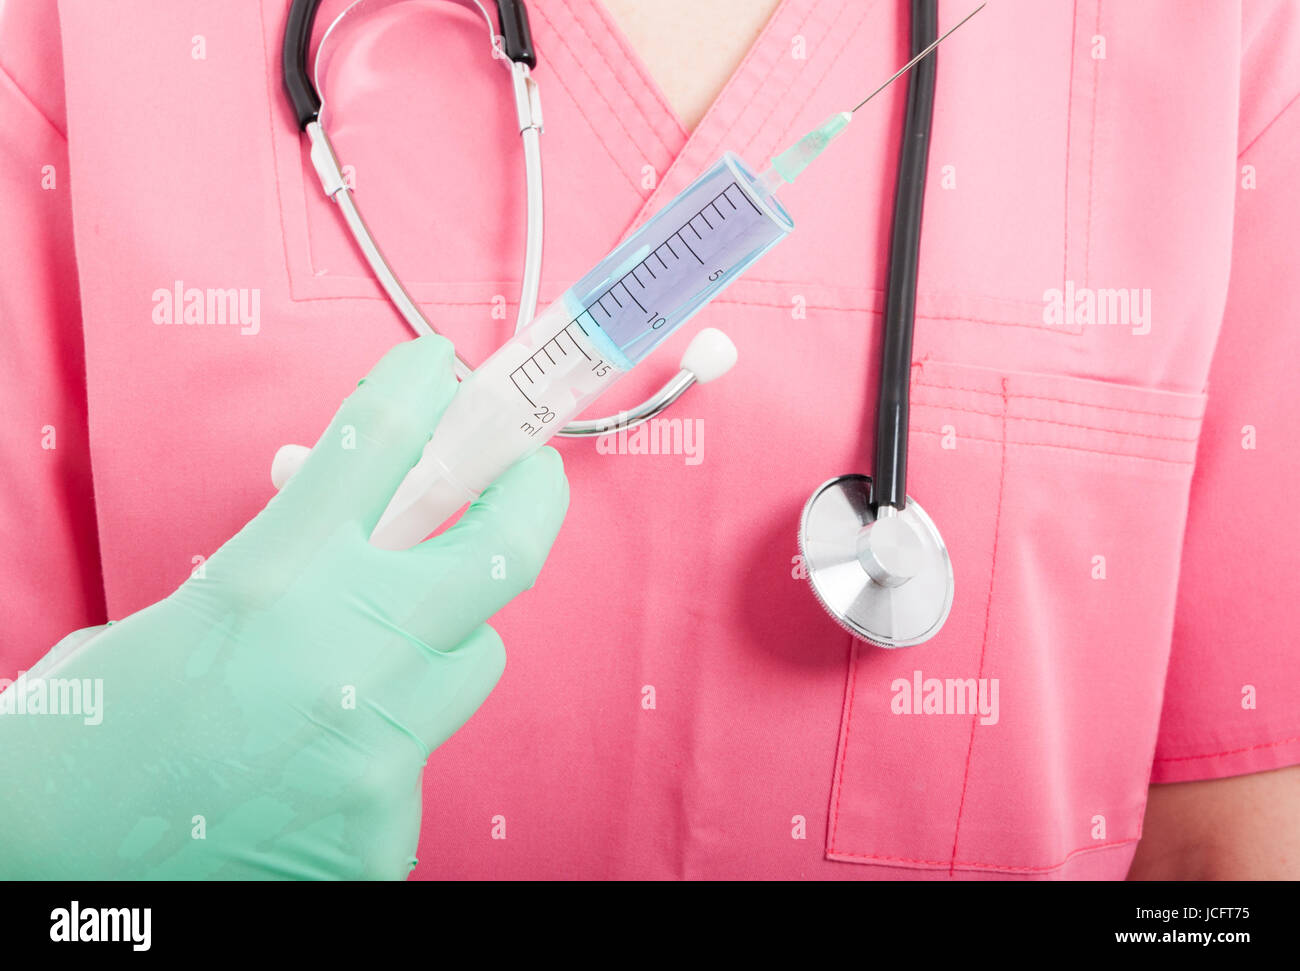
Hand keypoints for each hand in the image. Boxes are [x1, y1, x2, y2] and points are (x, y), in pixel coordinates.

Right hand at [0, 336, 568, 878]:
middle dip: (532, 498)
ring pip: (476, 657)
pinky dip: (386, 743)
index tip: (434, 370)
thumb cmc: (105, 725)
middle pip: (506, 548)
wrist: (52, 854)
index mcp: (272, 579)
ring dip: (442, 641)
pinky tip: (322, 760)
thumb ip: (297, 554)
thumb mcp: (200, 602)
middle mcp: (342, 655)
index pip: (381, 442)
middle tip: (528, 476)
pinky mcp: (385, 826)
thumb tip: (372, 520)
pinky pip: (423, 753)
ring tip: (373, 657)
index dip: (421, 389)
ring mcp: (377, 748)